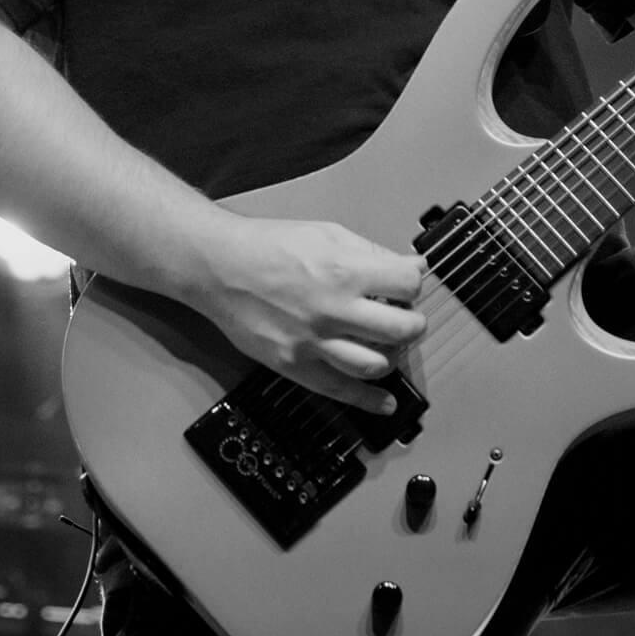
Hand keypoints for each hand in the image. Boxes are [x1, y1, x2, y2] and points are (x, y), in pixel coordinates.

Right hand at [190, 215, 426, 414]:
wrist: (219, 267)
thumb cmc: (268, 245)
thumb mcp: (327, 232)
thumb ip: (372, 252)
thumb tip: (412, 265)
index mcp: (344, 270)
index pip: (408, 284)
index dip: (414, 283)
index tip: (407, 286)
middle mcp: (333, 309)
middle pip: (402, 329)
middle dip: (414, 324)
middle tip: (407, 319)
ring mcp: (314, 342)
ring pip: (377, 365)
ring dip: (393, 357)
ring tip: (388, 347)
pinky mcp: (295, 365)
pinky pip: (339, 391)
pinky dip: (368, 401)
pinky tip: (384, 403)